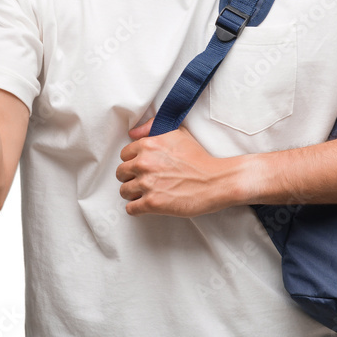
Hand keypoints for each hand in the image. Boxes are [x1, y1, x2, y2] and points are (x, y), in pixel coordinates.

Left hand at [116, 116, 235, 216]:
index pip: (124, 155)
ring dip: (133, 193)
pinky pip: (131, 208)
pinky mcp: (152, 203)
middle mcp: (144, 163)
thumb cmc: (199, 158)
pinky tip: (145, 205)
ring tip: (145, 193)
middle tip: (143, 180)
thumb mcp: (178, 133)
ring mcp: (147, 184)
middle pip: (121, 173)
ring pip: (124, 191)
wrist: (215, 181)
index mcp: (148, 145)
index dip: (133, 161)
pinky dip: (136, 208)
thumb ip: (152, 127)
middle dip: (130, 177)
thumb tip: (133, 133)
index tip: (142, 167)